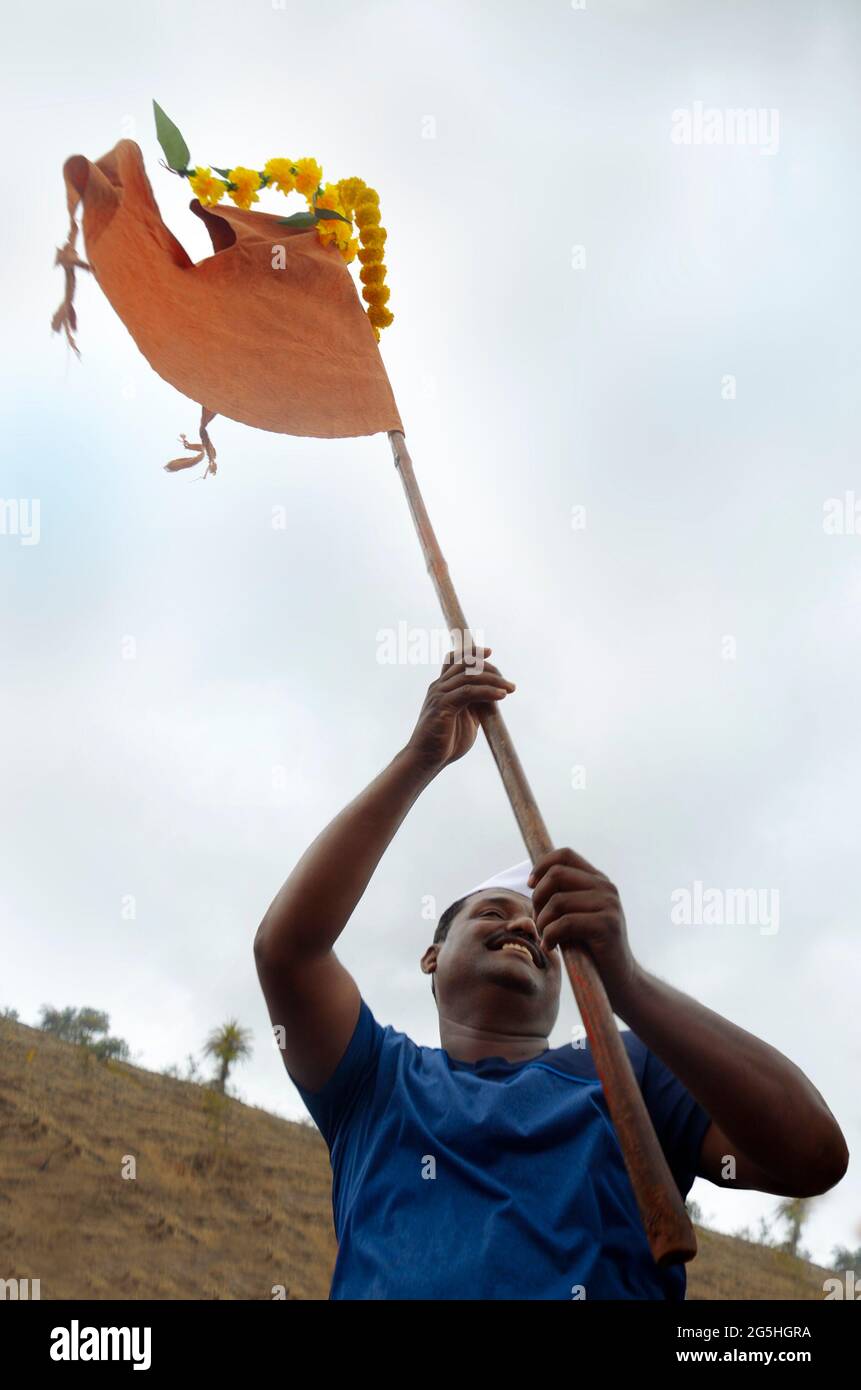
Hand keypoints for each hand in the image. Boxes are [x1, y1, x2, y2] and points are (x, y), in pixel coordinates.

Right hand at [405, 647, 514, 773]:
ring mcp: (439, 695)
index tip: (489, 651)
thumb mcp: (465, 719)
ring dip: (494, 680)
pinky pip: (469, 692)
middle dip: (489, 667)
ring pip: (469, 676)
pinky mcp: (443, 706)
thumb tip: (493, 698)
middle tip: (508, 682)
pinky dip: (487, 691)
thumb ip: (475, 705)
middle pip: (464, 663)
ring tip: (510, 689)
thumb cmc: (445, 743)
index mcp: (442, 688)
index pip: (453, 660)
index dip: (471, 652)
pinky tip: (501, 696)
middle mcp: (438, 686)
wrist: (426, 759)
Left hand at [528, 848, 639, 1010]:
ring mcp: (609, 904)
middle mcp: (606, 887)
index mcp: (597, 880)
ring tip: (545, 937)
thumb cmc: (590, 949)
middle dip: (538, 898)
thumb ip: (561, 896)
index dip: (541, 866)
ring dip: (542, 922)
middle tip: (538, 921)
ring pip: (557, 901)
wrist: (619, 979)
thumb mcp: (574, 915)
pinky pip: (565, 923)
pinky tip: (550, 947)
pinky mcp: (607, 924)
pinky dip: (549, 936)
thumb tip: (532, 880)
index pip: (565, 855)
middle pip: (556, 874)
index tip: (530, 886)